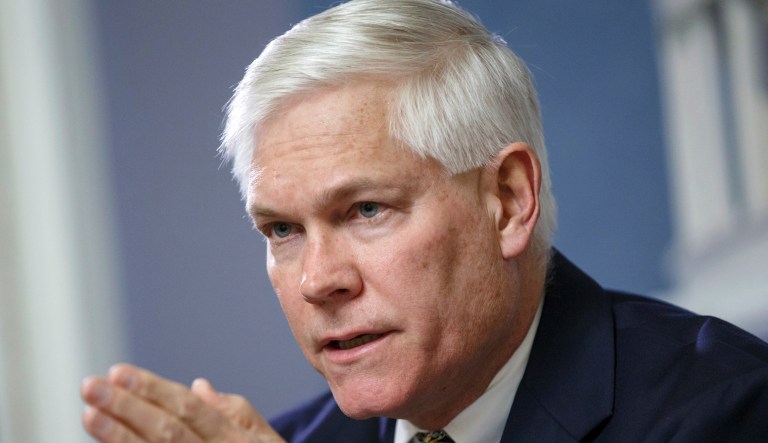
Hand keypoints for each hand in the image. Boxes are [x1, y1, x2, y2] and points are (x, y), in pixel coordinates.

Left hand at [81, 363, 285, 441]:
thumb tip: (199, 385)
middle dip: (126, 407)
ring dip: (118, 435)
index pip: (188, 408)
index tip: (117, 372)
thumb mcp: (265, 439)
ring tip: (89, 414)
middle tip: (90, 386)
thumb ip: (234, 411)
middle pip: (166, 430)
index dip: (153, 390)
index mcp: (233, 438)